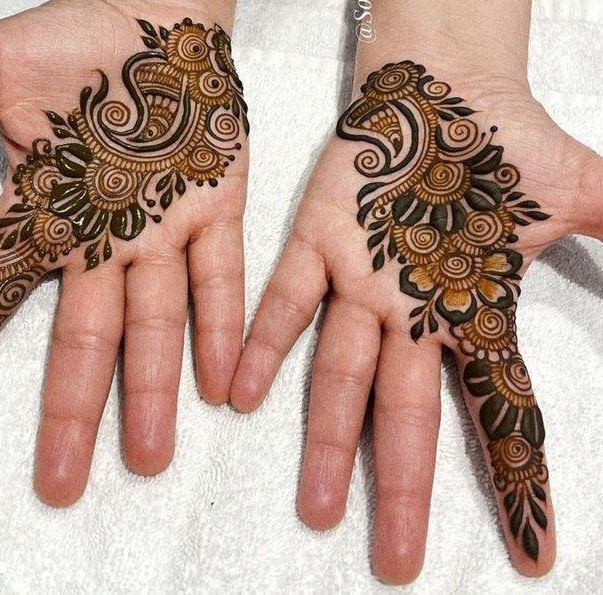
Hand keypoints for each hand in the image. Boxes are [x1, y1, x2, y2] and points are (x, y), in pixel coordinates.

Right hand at [0, 0, 248, 505]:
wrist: (160, 19)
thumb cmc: (78, 42)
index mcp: (44, 218)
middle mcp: (104, 245)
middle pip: (82, 342)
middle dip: (72, 412)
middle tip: (61, 486)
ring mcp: (163, 234)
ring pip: (154, 324)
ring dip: (154, 389)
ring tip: (150, 458)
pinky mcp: (217, 211)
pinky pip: (219, 279)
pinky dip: (221, 327)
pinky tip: (222, 384)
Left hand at [230, 0, 601, 582]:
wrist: (441, 87)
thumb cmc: (504, 146)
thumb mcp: (587, 193)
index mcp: (475, 315)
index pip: (506, 413)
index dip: (522, 483)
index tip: (531, 555)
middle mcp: (414, 316)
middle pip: (411, 418)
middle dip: (405, 490)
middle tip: (395, 565)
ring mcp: (362, 284)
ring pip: (344, 374)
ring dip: (330, 441)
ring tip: (318, 509)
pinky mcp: (318, 241)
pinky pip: (289, 300)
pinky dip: (267, 343)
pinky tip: (243, 397)